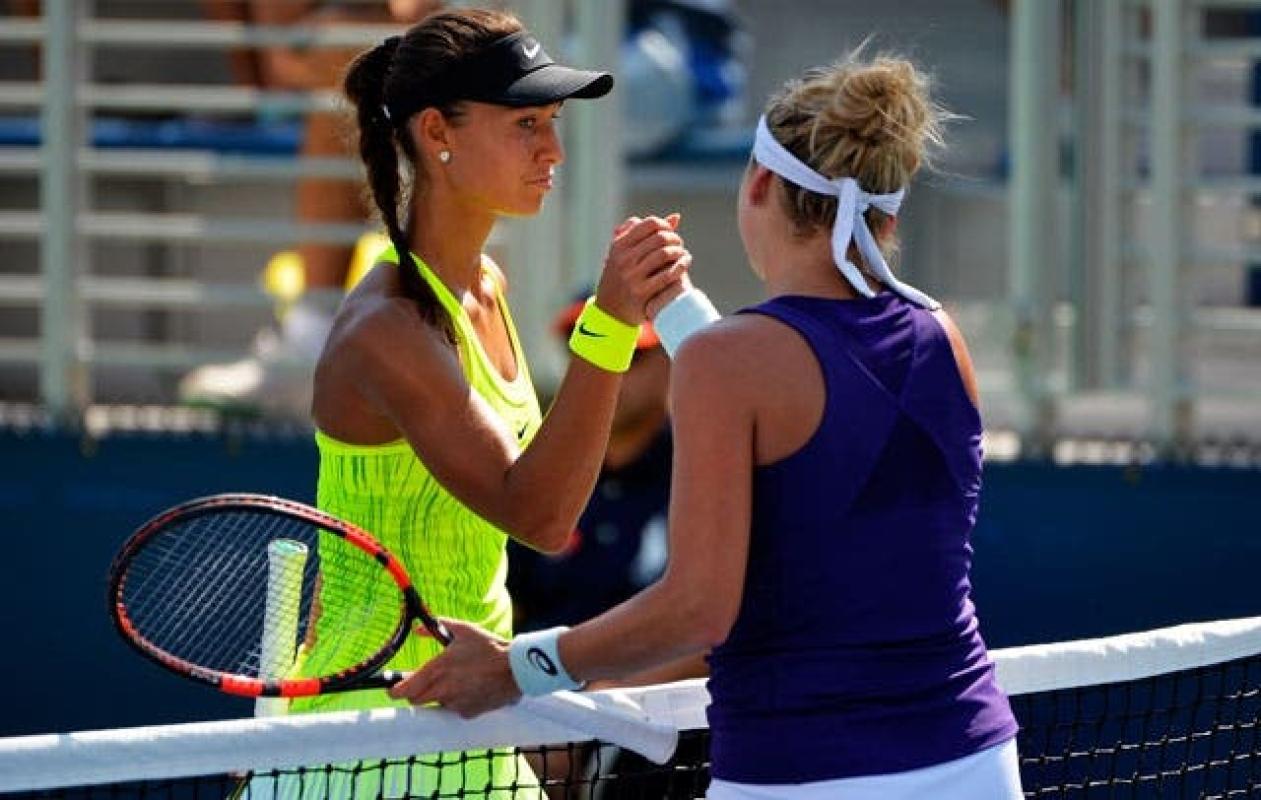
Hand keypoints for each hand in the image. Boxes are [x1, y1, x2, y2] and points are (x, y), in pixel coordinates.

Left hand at [387, 619, 520, 718]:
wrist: (516, 668)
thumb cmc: (490, 647)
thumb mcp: (463, 630)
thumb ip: (437, 627)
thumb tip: (418, 628)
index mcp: (437, 669)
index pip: (404, 690)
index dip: (395, 691)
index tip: (392, 689)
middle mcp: (442, 689)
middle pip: (416, 700)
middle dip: (417, 692)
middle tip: (427, 681)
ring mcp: (455, 704)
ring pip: (437, 704)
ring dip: (440, 695)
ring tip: (458, 680)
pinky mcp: (468, 712)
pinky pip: (455, 709)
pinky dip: (458, 701)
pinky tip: (471, 688)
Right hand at [595, 213, 690, 325]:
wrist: (610, 311)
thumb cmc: (622, 277)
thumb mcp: (625, 253)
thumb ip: (647, 233)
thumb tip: (676, 218)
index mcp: (619, 246)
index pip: (649, 224)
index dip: (665, 225)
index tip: (670, 232)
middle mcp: (623, 259)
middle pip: (659, 238)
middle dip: (674, 239)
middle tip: (679, 244)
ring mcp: (631, 277)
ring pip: (664, 254)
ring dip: (679, 251)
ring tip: (682, 253)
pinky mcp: (640, 293)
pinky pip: (667, 275)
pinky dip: (680, 266)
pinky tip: (685, 263)